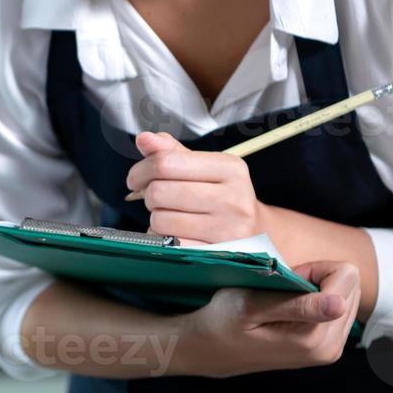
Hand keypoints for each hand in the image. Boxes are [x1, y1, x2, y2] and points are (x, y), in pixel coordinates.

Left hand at [125, 132, 264, 244]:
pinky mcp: (217, 254)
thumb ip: (172, 151)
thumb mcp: (205, 168)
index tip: (136, 179)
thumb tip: (144, 139)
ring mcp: (227, 229)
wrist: (257, 233)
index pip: (167, 162)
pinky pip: (169, 245)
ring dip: (156, 218)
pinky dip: (163, 239)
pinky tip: (175, 233)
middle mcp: (233, 197)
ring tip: (171, 215)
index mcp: (229, 167)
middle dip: (149, 195)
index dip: (141, 170)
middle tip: (156, 198)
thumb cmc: (223, 196)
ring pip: (160, 220)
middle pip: (159, 192)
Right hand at [173, 261, 360, 377]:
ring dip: (317, 290)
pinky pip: (339, 310)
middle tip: (283, 291)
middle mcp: (330, 348)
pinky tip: (289, 311)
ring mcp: (330, 351)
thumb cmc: (223, 321)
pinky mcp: (326, 350)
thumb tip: (339, 305)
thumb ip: (297, 304)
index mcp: (315, 337)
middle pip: (351, 286)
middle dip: (318, 279)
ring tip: (283, 302)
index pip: (345, 276)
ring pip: (347, 296)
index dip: (313, 269)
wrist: (210, 350)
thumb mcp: (251, 306)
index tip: (287, 280)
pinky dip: (316, 302)